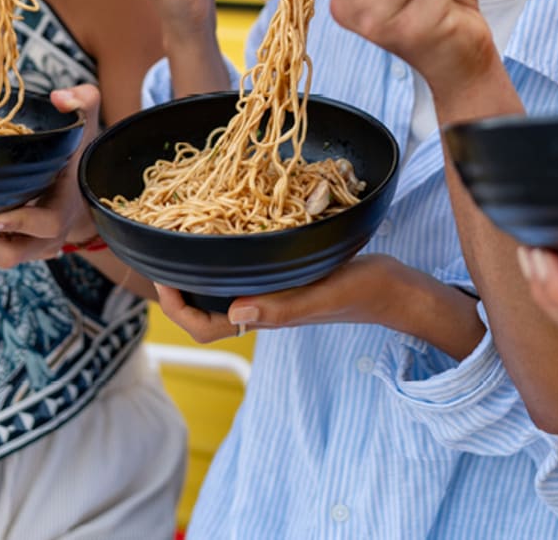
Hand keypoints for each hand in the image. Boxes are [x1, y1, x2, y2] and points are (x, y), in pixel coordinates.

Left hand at [0, 85, 102, 267]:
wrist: (85, 188)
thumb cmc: (79, 153)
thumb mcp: (87, 123)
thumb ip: (83, 100)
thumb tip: (60, 97)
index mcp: (66, 204)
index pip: (46, 223)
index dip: (18, 223)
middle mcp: (54, 233)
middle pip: (16, 254)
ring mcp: (38, 246)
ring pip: (4, 258)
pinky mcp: (25, 250)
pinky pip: (0, 254)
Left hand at [153, 254, 411, 344]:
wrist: (395, 288)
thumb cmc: (362, 291)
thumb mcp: (323, 293)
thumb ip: (283, 306)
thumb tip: (236, 313)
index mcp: (265, 316)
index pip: (206, 327)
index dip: (177, 309)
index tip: (163, 278)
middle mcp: (263, 306)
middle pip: (207, 309)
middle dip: (180, 288)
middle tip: (163, 254)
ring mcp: (275, 292)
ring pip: (224, 289)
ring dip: (201, 271)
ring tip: (186, 240)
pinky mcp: (288, 275)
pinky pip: (247, 271)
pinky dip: (230, 256)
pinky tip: (231, 229)